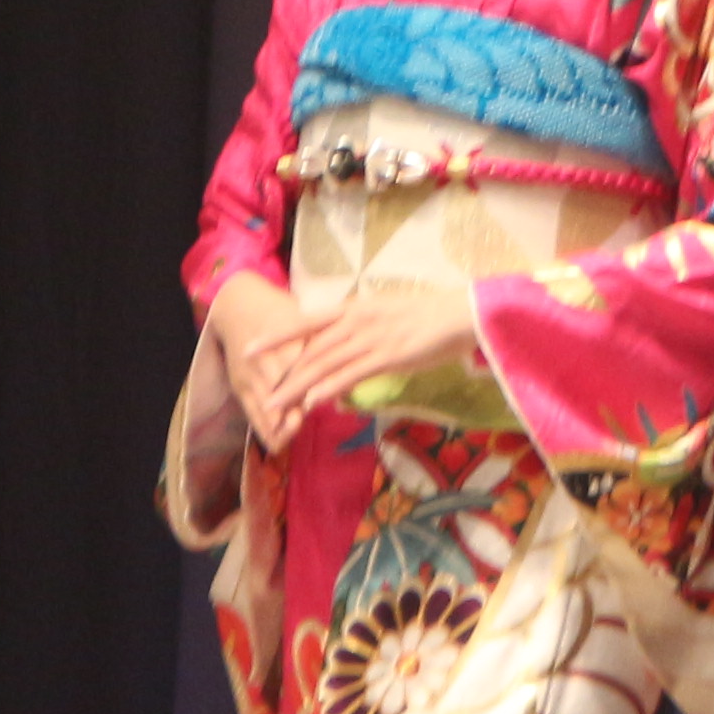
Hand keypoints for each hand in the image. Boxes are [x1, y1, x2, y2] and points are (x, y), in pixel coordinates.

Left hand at [224, 283, 478, 447]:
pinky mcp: (388, 356)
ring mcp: (371, 338)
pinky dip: (329, 387)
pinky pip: (351, 373)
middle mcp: (357, 321)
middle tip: (259, 392)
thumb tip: (343, 342)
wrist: (463, 312)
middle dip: (282, 372)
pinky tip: (313, 401)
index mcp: (355, 309)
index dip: (277, 336)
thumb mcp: (387, 314)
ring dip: (297, 386)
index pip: (306, 322)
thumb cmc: (428, 315)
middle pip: (310, 350)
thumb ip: (362, 327)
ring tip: (276, 405)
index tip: (250, 348)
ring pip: (325, 364)